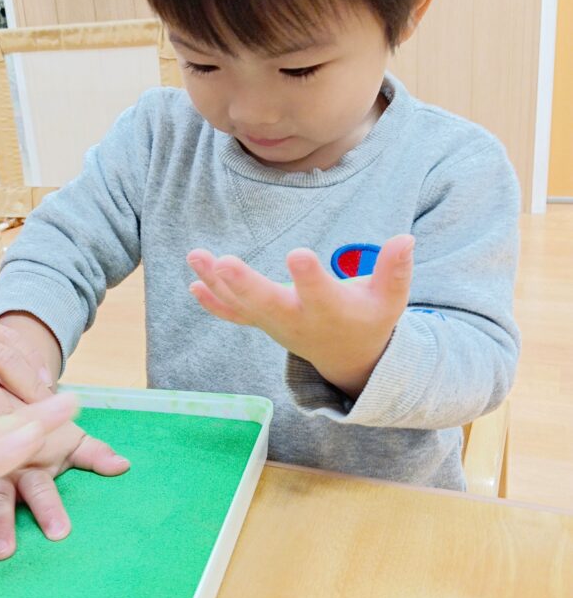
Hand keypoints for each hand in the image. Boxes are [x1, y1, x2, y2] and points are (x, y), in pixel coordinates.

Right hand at [0, 418, 130, 559]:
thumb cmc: (39, 432)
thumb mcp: (67, 439)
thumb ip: (94, 454)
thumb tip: (123, 466)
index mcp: (30, 459)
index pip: (41, 487)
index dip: (50, 509)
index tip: (59, 534)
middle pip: (0, 496)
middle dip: (1, 523)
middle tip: (4, 551)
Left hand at [187, 236, 414, 398]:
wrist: (349, 358)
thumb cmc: (371, 319)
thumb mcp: (389, 300)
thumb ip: (395, 271)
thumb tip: (405, 239)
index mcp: (330, 311)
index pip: (319, 293)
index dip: (309, 276)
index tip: (298, 254)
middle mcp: (298, 319)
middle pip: (268, 304)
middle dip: (245, 284)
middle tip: (225, 263)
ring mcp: (275, 324)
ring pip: (242, 306)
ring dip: (216, 283)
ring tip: (196, 256)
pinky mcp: (264, 324)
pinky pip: (235, 316)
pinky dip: (214, 303)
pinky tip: (192, 284)